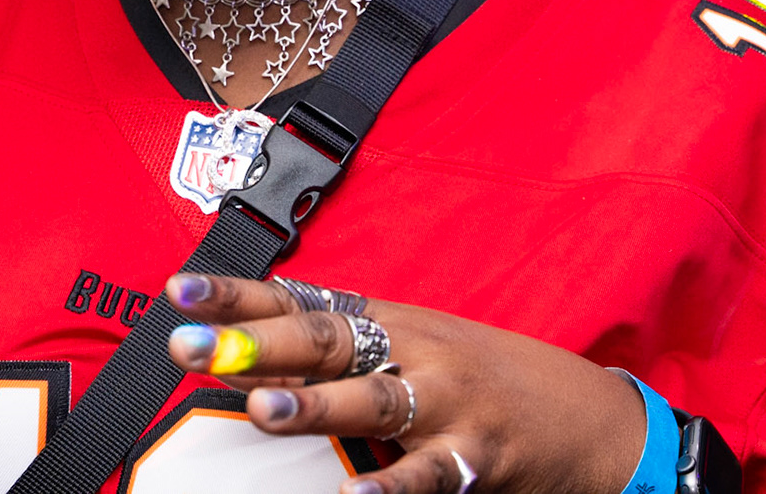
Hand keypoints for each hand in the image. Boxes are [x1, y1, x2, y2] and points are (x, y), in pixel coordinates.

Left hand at [163, 274, 646, 493]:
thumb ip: (339, 348)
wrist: (587, 417)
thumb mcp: (413, 346)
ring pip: (375, 396)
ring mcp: (448, 401)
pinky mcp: (478, 456)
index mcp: (390, 321)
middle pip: (327, 339)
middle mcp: (414, 350)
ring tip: (263, 410)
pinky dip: (390, 486)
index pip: (300, 299)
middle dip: (255, 343)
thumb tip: (248, 349)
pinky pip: (428, 474)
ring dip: (317, 404)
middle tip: (192, 347)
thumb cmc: (484, 380)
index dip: (238, 294)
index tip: (178, 292)